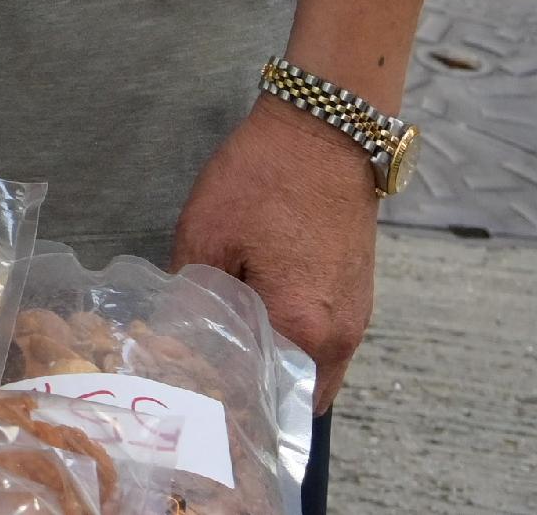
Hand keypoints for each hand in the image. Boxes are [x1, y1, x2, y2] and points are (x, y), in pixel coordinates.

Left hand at [172, 98, 380, 405]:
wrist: (324, 132)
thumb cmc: (264, 178)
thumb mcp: (205, 232)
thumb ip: (191, 293)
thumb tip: (177, 333)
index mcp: (302, 329)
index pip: (266, 399)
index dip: (230, 403)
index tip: (197, 399)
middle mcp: (340, 339)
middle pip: (295, 394)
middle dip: (256, 396)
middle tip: (211, 383)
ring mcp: (357, 320)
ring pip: (313, 371)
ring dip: (278, 370)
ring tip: (229, 356)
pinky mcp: (359, 297)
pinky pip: (326, 344)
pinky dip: (296, 345)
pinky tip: (259, 324)